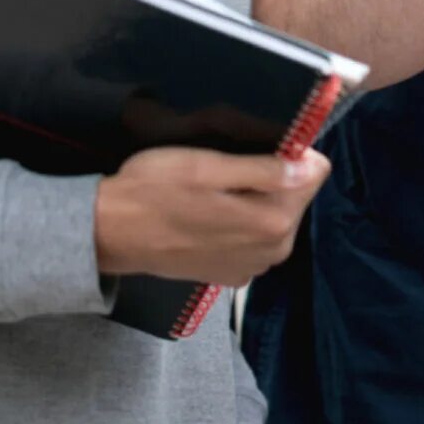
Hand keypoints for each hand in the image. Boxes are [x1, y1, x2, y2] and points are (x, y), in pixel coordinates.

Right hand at [93, 147, 326, 283]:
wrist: (109, 234)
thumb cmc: (154, 191)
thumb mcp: (209, 168)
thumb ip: (265, 170)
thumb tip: (312, 167)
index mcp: (274, 223)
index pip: (314, 172)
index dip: (288, 154)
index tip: (254, 149)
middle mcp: (273, 251)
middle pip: (295, 195)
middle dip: (270, 177)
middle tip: (224, 170)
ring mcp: (252, 266)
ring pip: (274, 214)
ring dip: (252, 199)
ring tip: (212, 191)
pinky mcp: (232, 274)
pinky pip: (252, 235)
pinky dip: (238, 221)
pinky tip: (207, 214)